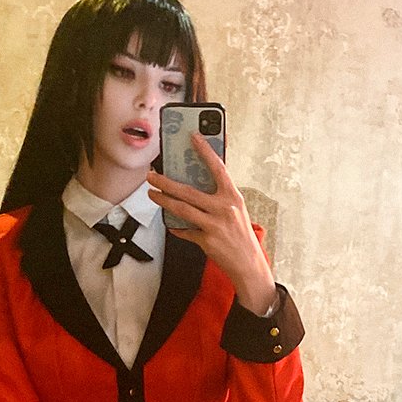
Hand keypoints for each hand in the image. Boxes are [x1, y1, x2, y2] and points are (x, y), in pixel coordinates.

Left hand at [148, 135, 277, 314]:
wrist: (249, 264)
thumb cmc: (241, 236)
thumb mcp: (236, 210)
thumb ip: (219, 196)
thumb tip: (196, 182)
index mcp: (233, 196)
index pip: (218, 168)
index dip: (205, 151)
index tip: (193, 136)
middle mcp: (224, 209)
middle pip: (188, 191)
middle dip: (166, 182)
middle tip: (152, 175)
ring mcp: (215, 225)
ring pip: (182, 209)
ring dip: (163, 200)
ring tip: (152, 194)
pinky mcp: (207, 241)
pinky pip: (186, 231)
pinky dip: (177, 228)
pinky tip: (170, 224)